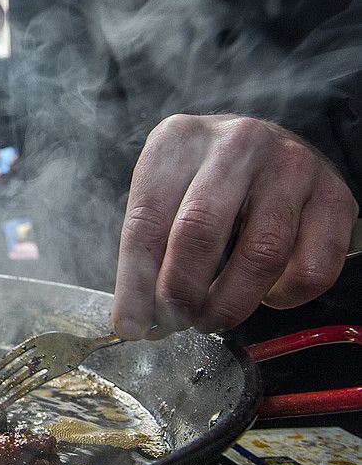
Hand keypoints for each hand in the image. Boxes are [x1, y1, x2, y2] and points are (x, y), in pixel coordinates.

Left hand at [111, 114, 357, 339]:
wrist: (271, 149)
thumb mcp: (166, 193)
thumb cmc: (206, 180)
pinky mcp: (335, 197)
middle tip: (174, 323)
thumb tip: (137, 319)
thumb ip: (148, 248)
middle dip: (180, 294)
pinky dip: (283, 297)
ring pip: (259, 256)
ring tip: (212, 316)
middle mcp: (238, 144)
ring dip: (229, 305)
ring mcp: (291, 166)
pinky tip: (265, 291)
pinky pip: (309, 270)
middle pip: (198, 235)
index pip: (146, 221)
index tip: (130, 325)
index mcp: (180, 139)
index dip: (135, 283)